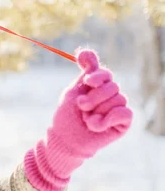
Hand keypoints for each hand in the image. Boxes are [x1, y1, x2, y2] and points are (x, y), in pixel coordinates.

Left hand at [24, 48, 132, 190]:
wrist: (65, 139)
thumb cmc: (67, 116)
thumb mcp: (73, 91)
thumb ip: (84, 72)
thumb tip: (85, 50)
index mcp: (97, 86)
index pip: (105, 73)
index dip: (98, 75)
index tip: (87, 81)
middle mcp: (110, 95)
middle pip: (112, 85)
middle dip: (93, 96)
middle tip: (81, 107)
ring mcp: (117, 107)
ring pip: (117, 98)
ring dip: (97, 109)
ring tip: (87, 118)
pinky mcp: (123, 122)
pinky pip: (124, 112)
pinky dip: (108, 118)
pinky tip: (96, 124)